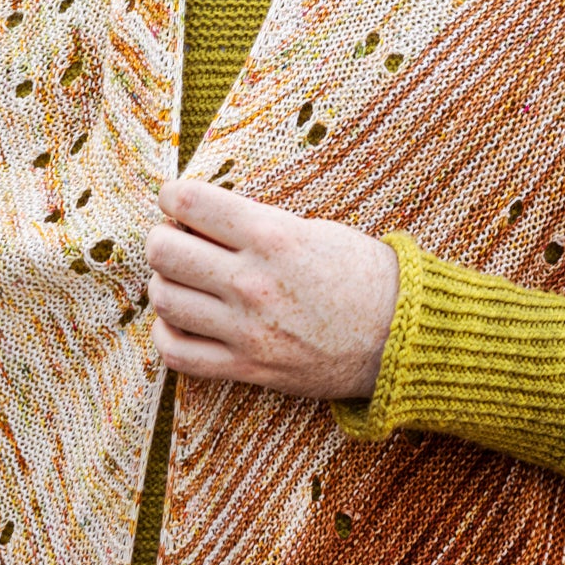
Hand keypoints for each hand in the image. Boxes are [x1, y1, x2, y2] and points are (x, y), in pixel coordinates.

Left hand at [145, 179, 399, 400]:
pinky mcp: (248, 367)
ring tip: (180, 280)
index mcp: (273, 236)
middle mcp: (253, 282)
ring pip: (164, 300)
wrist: (402, 338)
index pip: (188, 203)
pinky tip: (180, 321)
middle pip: (163, 251)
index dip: (171, 197)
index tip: (175, 201)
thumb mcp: (314, 230)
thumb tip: (201, 218)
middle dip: (162, 238)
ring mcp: (247, 329)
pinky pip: (178, 353)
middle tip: (176, 240)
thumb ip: (256, 223)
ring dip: (163, 284)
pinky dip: (167, 334)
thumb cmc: (363, 276)